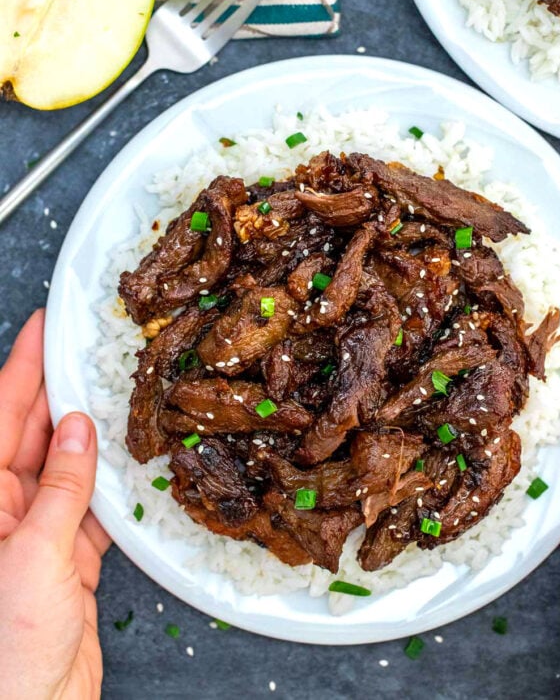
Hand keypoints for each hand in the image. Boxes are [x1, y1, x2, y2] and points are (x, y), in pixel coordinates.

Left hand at [0, 310, 109, 698]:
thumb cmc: (5, 652)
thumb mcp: (32, 558)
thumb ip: (60, 488)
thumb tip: (77, 428)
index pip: (1, 416)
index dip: (23, 368)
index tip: (43, 326)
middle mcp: (3, 513)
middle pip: (32, 434)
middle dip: (59, 390)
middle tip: (89, 348)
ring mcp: (35, 536)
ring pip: (66, 467)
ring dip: (90, 434)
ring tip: (114, 392)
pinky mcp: (67, 560)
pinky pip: (91, 506)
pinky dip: (110, 482)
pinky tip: (127, 458)